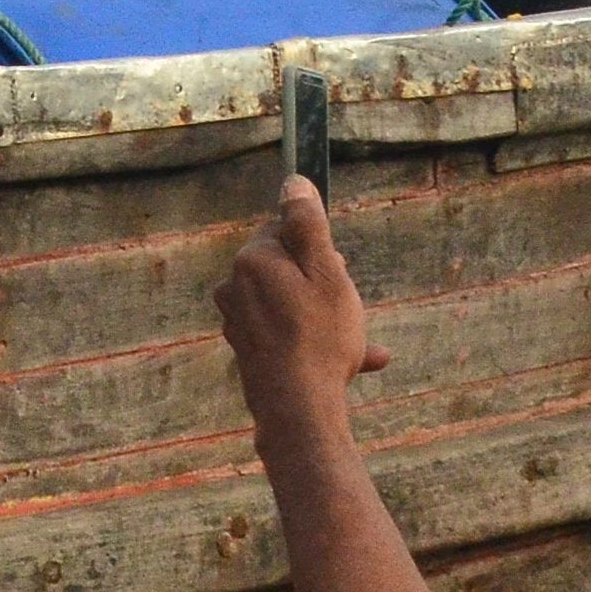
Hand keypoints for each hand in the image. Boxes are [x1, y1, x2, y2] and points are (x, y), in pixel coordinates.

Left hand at [214, 177, 391, 441]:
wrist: (298, 410)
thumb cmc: (319, 338)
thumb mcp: (326, 271)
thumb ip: (307, 223)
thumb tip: (293, 181)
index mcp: (252, 260)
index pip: (287, 231)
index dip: (319, 250)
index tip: (336, 274)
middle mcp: (234, 286)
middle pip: (286, 267)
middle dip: (320, 283)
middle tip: (343, 310)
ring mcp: (237, 320)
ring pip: (290, 303)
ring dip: (324, 316)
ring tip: (356, 343)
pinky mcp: (246, 349)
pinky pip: (286, 334)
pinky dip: (313, 341)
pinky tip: (352, 362)